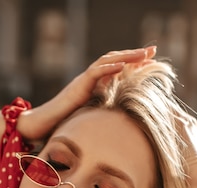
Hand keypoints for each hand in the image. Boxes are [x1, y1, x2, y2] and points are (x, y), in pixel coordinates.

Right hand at [17, 47, 156, 140]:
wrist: (42, 125)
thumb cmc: (63, 126)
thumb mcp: (89, 119)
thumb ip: (102, 116)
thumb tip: (118, 125)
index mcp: (94, 86)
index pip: (116, 69)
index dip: (133, 64)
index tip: (151, 61)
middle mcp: (89, 79)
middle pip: (114, 60)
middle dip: (134, 55)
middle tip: (153, 51)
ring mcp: (83, 81)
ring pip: (107, 61)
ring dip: (126, 57)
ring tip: (143, 54)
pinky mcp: (78, 86)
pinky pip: (95, 72)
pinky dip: (110, 68)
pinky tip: (124, 66)